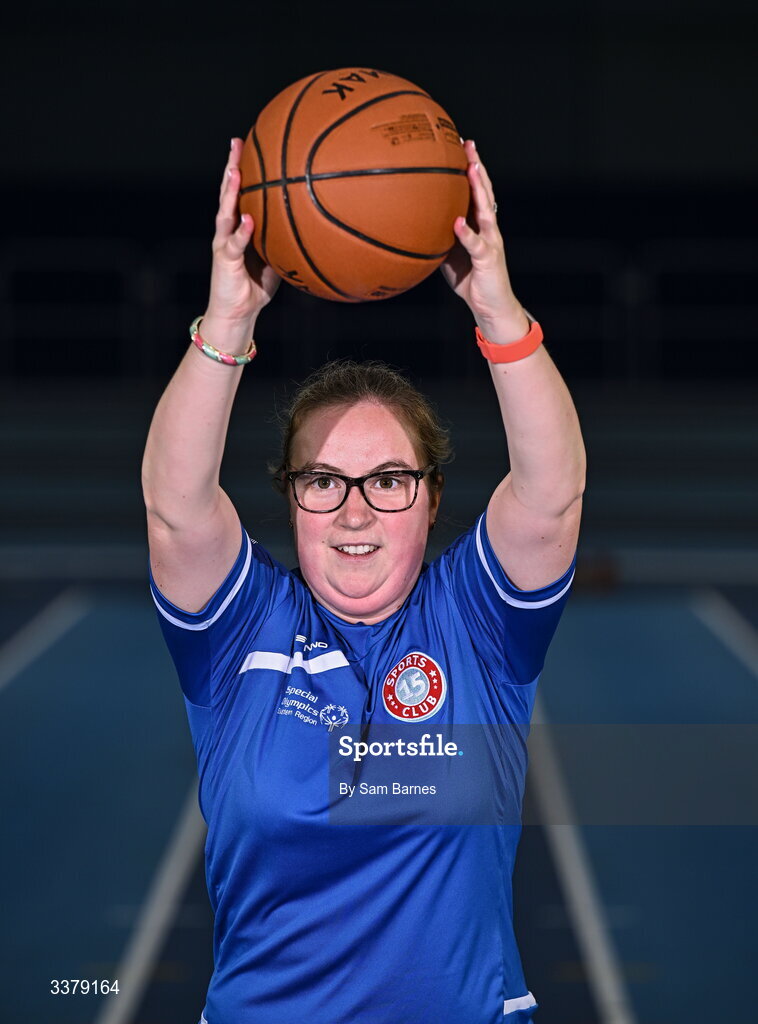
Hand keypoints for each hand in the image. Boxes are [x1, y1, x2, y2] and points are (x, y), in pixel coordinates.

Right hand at [205, 138, 279, 326]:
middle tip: (236, 142)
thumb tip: (312, 226)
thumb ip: (286, 240)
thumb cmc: (256, 287)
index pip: (241, 192)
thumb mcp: (276, 258)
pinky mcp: (223, 260)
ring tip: (235, 171)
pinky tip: (248, 218)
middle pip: (228, 192)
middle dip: (232, 166)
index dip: (245, 168)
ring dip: (229, 191)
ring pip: (225, 211)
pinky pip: (234, 243)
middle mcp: (228, 230)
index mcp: (239, 226)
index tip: (251, 142)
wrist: (237, 313)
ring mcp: (223, 243)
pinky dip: (242, 231)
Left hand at [440, 140, 529, 341]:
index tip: (457, 145)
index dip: (468, 167)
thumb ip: (437, 237)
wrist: (491, 308)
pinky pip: (476, 244)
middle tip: (467, 143)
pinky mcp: (488, 259)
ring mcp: (491, 241)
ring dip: (479, 188)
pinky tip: (458, 221)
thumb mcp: (449, 255)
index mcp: (479, 225)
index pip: (474, 190)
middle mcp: (488, 228)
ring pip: (486, 209)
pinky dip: (467, 233)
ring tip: (471, 168)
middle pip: (484, 190)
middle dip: (476, 166)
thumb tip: (413, 224)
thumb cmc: (470, 281)